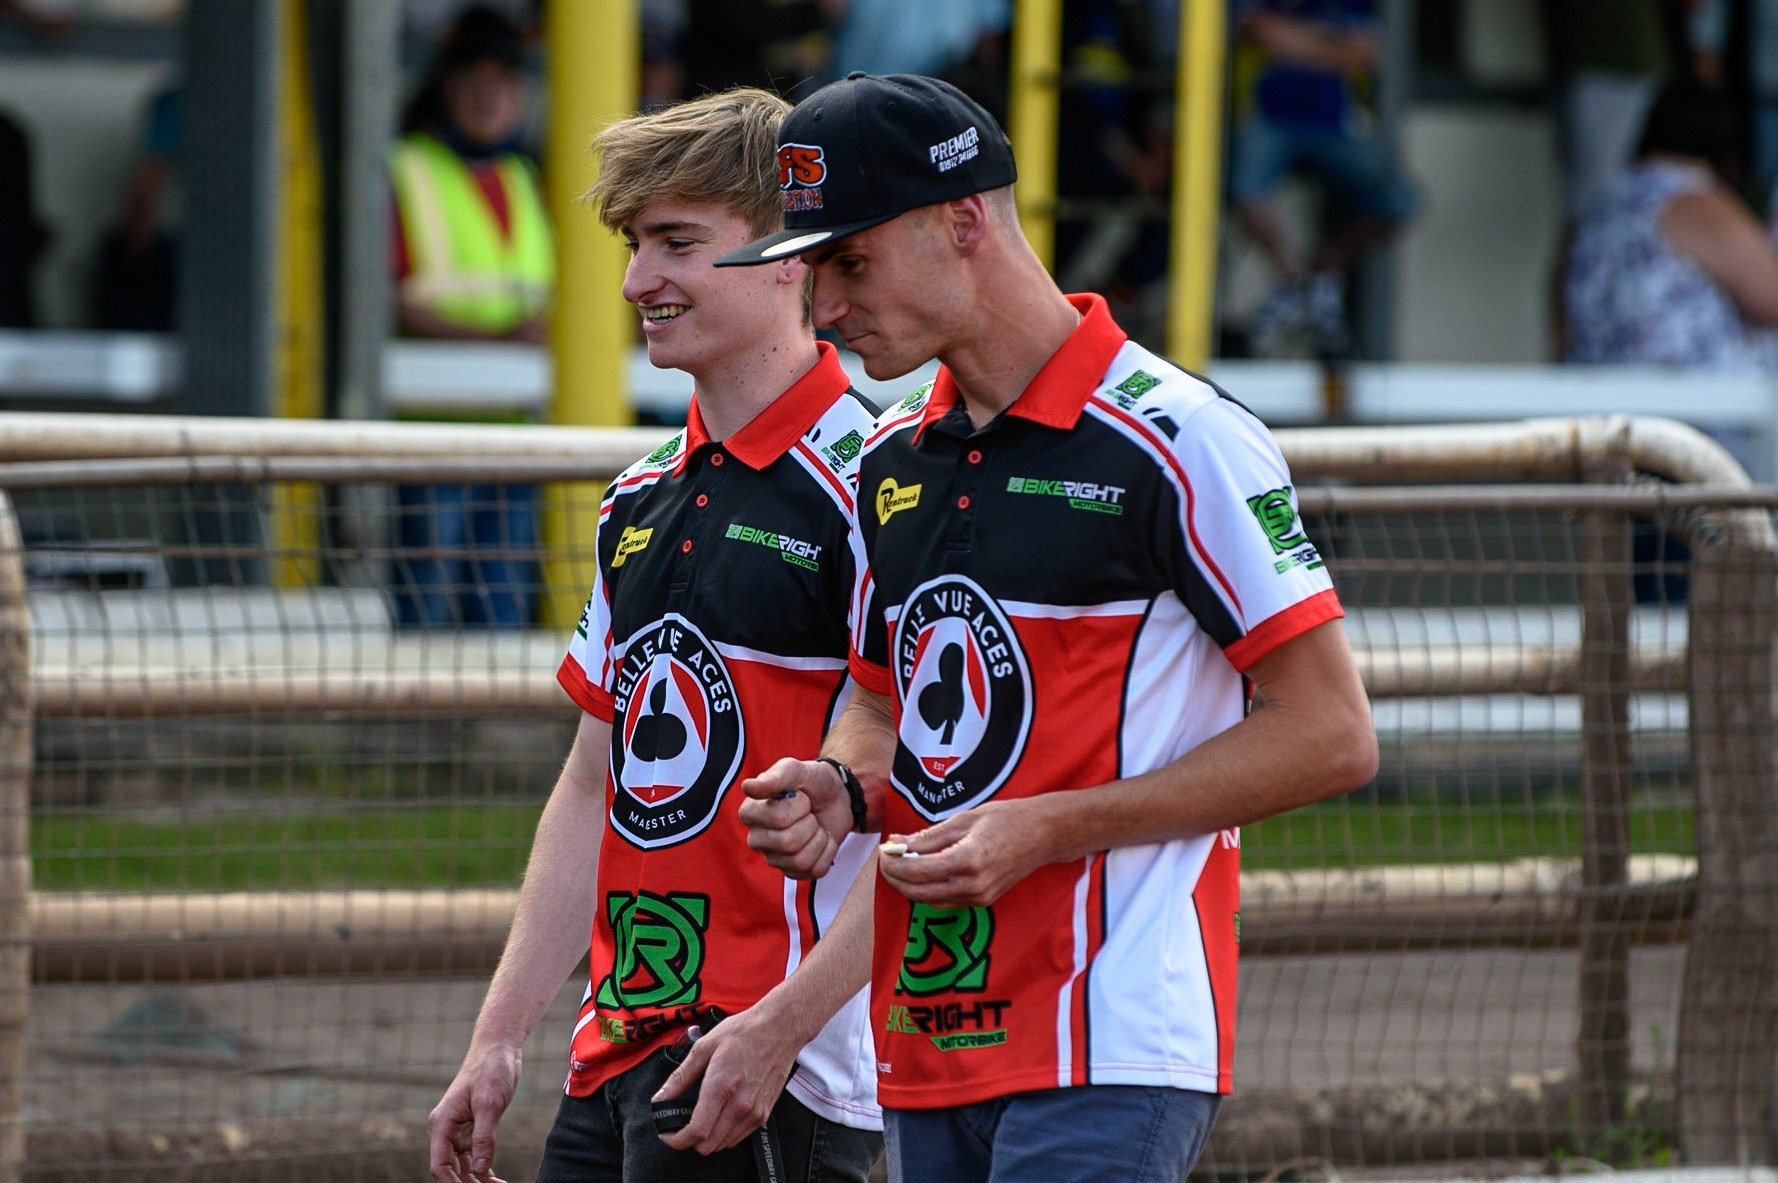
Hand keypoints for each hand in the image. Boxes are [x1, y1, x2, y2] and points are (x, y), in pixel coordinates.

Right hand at [427, 1042, 520, 1182]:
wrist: (499, 1049)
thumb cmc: (491, 1070)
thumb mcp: (489, 1104)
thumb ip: (483, 1137)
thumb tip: (478, 1169)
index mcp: (442, 1123)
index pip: (440, 1164)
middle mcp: (446, 1129)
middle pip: (450, 1169)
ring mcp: (459, 1130)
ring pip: (462, 1166)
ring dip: (476, 1180)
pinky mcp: (473, 1128)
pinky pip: (474, 1155)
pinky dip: (483, 1169)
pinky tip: (496, 1180)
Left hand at [652, 1009, 799, 1153]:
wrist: (780, 1028)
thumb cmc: (744, 1032)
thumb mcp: (704, 1046)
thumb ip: (681, 1077)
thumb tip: (660, 1098)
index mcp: (721, 1086)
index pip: (696, 1132)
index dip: (676, 1140)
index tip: (667, 1133)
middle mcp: (740, 1105)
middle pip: (708, 1146)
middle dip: (689, 1140)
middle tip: (681, 1123)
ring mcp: (754, 1112)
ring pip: (722, 1145)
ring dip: (708, 1137)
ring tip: (702, 1116)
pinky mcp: (764, 1114)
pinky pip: (738, 1137)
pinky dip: (724, 1133)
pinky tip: (720, 1113)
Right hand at [738, 758, 851, 878]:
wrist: (836, 795)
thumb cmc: (811, 781)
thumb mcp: (794, 770)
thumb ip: (773, 778)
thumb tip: (748, 787)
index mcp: (750, 813)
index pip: (778, 819)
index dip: (799, 806)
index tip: (801, 796)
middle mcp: (757, 839)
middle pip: (789, 843)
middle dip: (810, 824)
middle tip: (809, 812)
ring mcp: (774, 858)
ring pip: (801, 860)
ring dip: (819, 839)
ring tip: (815, 825)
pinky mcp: (793, 871)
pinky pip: (815, 871)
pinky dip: (827, 852)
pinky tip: (821, 839)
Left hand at [878, 798, 1059, 907]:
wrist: (1043, 835)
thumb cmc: (1006, 819)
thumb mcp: (964, 819)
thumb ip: (929, 836)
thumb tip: (898, 842)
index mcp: (968, 860)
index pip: (917, 870)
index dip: (893, 863)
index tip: (883, 851)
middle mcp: (973, 885)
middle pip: (918, 891)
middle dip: (896, 878)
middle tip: (886, 859)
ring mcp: (979, 897)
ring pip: (929, 901)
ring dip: (910, 886)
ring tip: (900, 865)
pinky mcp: (983, 901)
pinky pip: (945, 902)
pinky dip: (927, 891)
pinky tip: (922, 873)